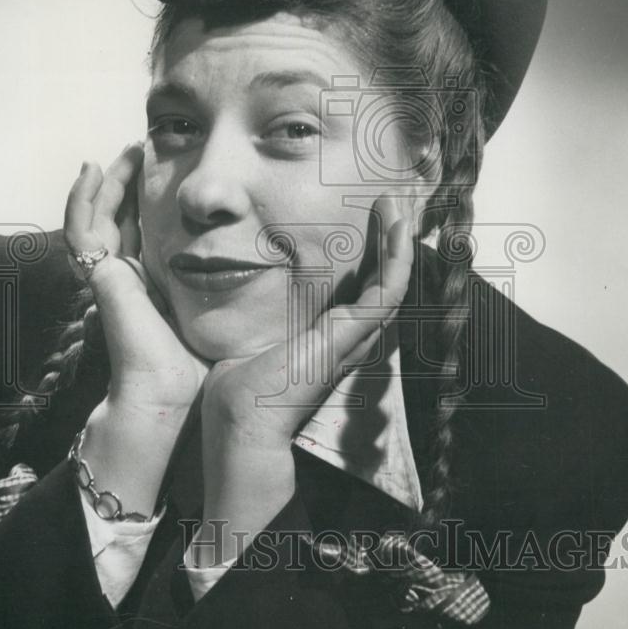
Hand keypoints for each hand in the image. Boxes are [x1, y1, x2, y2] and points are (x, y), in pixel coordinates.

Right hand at [64, 142, 208, 513]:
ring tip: (126, 149)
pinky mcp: (98, 274)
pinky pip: (79, 227)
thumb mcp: (226, 303)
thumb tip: (280, 248)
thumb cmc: (205, 355)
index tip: (173, 163)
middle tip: (145, 145)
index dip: (153, 194)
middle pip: (121, 214)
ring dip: (108, 179)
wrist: (173, 389)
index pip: (148, 226)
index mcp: (157, 278)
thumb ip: (241, 278)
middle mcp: (130, 272)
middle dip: (130, 178)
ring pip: (96, 214)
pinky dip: (82, 198)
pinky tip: (94, 169)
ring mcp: (109, 272)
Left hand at [194, 195, 414, 561]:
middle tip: (390, 206)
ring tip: (396, 206)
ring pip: (392, 283)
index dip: (369, 261)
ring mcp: (352, 337)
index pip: (359, 295)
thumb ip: (252, 321)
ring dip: (398, 243)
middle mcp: (347, 339)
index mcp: (326, 341)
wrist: (240, 422)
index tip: (365, 225)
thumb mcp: (248, 340)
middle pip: (382, 286)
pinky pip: (388, 289)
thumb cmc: (236, 391)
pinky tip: (397, 226)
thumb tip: (229, 297)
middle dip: (390, 246)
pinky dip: (397, 256)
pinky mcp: (351, 334)